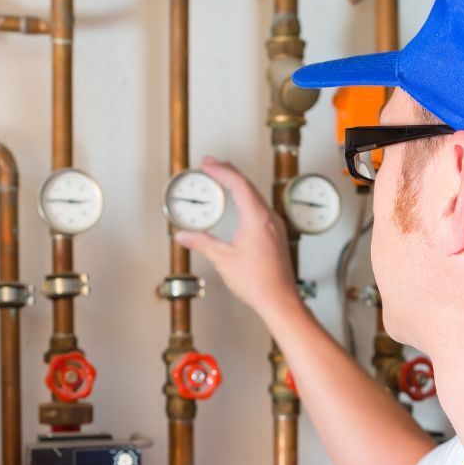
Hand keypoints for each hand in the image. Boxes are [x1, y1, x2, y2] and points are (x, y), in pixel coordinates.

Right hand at [175, 157, 299, 320]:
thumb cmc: (259, 282)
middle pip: (248, 186)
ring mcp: (275, 227)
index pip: (238, 184)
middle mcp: (269, 218)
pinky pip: (261, 209)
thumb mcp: (223, 259)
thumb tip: (184, 236)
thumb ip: (202, 243)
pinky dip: (247, 200)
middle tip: (212, 166)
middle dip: (228, 173)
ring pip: (256, 197)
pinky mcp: (276, 236)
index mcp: (257, 218)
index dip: (221, 170)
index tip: (207, 164)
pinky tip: (239, 206)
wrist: (279, 300)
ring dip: (238, 186)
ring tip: (223, 181)